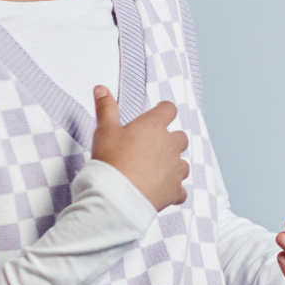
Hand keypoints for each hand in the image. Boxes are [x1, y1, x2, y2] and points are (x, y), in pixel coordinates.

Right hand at [91, 88, 188, 210]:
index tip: (157, 116)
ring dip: (173, 166)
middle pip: (181, 137)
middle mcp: (170, 145)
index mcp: (154, 126)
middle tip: (152, 148)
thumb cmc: (110, 160)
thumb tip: (101, 88)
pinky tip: (161, 192)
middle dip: (170, 141)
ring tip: (155, 172)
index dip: (163, 111)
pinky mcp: (175, 190)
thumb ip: (106, 108)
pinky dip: (173, 191)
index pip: (168, 109)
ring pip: (183, 164)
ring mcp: (175, 168)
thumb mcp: (104, 131)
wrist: (116, 196)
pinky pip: (180, 190)